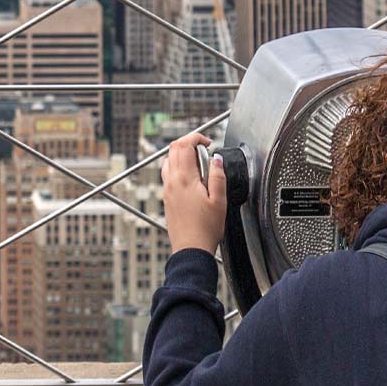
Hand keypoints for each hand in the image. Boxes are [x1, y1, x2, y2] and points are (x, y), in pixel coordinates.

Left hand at [162, 133, 226, 255]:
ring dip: (181, 155)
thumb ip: (218, 176)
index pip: (184, 145)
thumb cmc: (205, 229)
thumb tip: (217, 159)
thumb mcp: (219, 201)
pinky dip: (177, 167)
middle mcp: (172, 181)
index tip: (208, 142)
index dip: (196, 137)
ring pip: (168, 160)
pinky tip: (191, 178)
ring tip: (199, 163)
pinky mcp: (166, 197)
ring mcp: (167, 189)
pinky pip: (167, 174)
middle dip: (189, 143)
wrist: (190, 248)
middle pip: (173, 149)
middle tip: (204, 150)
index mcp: (185, 179)